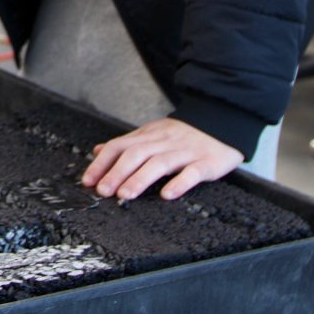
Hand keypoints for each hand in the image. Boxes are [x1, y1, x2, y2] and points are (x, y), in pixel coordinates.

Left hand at [80, 117, 241, 201]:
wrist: (224, 119)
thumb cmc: (185, 133)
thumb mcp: (152, 133)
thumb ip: (127, 143)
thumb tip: (98, 150)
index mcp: (149, 135)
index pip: (119, 146)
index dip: (102, 163)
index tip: (88, 181)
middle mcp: (164, 142)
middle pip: (136, 154)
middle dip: (116, 172)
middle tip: (103, 191)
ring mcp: (185, 152)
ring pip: (159, 163)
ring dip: (140, 179)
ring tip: (125, 194)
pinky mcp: (206, 162)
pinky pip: (192, 172)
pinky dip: (178, 183)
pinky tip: (167, 194)